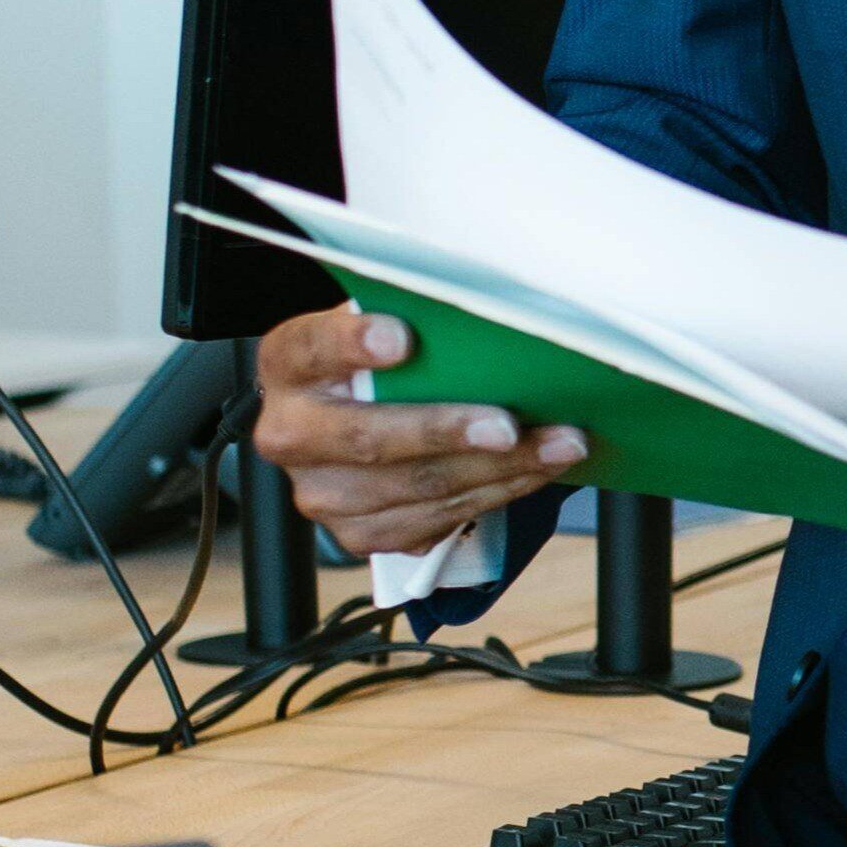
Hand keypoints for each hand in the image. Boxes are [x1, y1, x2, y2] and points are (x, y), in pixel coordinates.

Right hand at [251, 305, 590, 556]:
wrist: (351, 416)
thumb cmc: (382, 360)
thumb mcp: (384, 322)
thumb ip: (416, 318)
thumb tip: (490, 312)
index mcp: (290, 365)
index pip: (311, 348)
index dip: (353, 344)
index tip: (402, 339)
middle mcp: (292, 435)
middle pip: (370, 438)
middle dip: (449, 431)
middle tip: (510, 425)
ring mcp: (322, 494)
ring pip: (415, 488)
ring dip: (498, 469)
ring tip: (557, 445)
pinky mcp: (358, 534)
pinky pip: (434, 520)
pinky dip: (494, 495)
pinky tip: (534, 472)